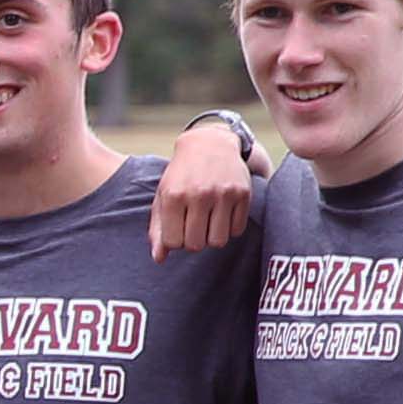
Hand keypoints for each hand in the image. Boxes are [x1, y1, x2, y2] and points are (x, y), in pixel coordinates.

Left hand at [150, 132, 254, 257]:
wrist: (209, 144)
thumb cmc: (181, 175)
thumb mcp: (163, 197)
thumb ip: (158, 229)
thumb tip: (159, 259)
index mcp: (174, 196)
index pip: (174, 242)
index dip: (175, 241)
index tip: (177, 229)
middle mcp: (199, 194)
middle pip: (196, 245)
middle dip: (193, 241)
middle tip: (193, 227)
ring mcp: (223, 194)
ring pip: (218, 242)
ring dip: (211, 237)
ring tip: (207, 223)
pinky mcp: (243, 194)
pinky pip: (237, 231)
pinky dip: (229, 229)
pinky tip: (222, 215)